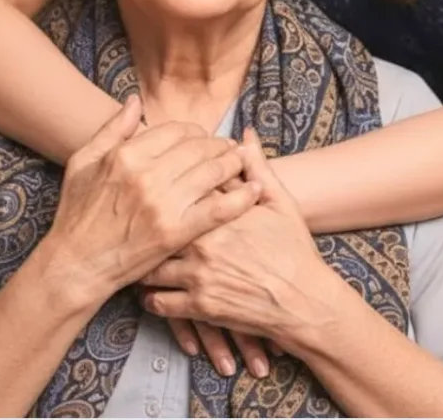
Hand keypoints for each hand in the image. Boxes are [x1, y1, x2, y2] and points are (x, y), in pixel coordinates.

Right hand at [40, 96, 261, 314]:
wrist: (76, 266)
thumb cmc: (77, 214)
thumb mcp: (83, 163)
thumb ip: (112, 129)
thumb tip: (134, 100)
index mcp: (126, 155)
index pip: (176, 130)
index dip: (195, 131)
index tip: (202, 137)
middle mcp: (147, 176)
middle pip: (199, 148)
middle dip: (218, 144)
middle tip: (228, 147)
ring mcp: (163, 205)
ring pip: (212, 172)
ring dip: (233, 163)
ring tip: (241, 162)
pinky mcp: (176, 232)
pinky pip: (218, 208)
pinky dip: (241, 197)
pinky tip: (254, 190)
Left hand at [140, 128, 335, 356]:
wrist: (304, 301)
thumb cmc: (294, 249)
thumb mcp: (280, 202)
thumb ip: (258, 166)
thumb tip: (243, 135)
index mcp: (221, 211)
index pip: (182, 188)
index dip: (168, 187)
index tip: (161, 187)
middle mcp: (205, 241)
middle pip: (158, 223)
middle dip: (147, 221)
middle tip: (138, 219)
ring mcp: (199, 275)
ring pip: (151, 265)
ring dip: (144, 261)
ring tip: (141, 256)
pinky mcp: (199, 306)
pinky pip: (158, 301)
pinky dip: (150, 296)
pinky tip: (151, 289)